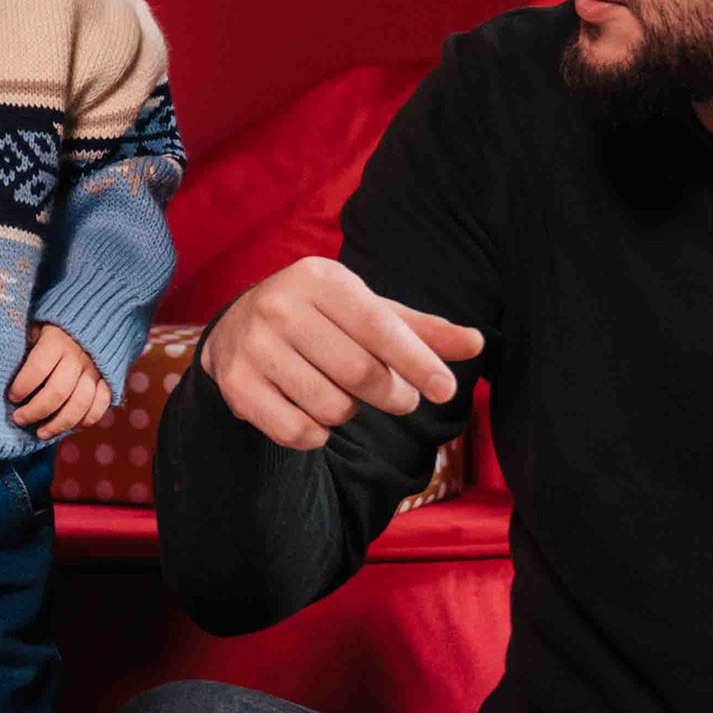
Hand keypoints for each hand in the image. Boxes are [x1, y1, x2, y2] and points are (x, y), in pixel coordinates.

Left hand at [7, 324, 111, 438]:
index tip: (11, 397)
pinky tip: (67, 428)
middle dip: (35, 411)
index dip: (22, 387)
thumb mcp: (35, 327)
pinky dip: (85, 421)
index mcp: (56, 340)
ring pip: (80, 404)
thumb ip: (25, 347)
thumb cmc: (51, 326)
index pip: (38, 368)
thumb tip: (5, 375)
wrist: (92, 316)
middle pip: (58, 392)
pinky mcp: (108, 380)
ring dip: (58, 424)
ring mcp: (95, 369)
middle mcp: (78, 356)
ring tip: (40, 433)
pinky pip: (100, 406)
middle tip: (19, 419)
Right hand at [196, 256, 482, 450]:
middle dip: (393, 395)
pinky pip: (299, 432)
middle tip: (401, 398)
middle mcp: (280, 306)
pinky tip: (312, 411)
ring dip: (351, 412)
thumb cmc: (321, 319)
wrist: (237, 327)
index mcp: (320, 279)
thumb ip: (421, 330)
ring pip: (332, 408)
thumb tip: (476, 344)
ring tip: (340, 393)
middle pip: (360, 374)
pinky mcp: (236, 385)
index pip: (379, 326)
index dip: (418, 361)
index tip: (445, 390)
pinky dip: (318, 433)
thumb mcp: (368, 311)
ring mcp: (253, 346)